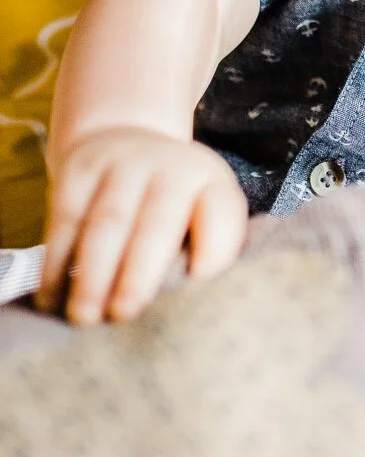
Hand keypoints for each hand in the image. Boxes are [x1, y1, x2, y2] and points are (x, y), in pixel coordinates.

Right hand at [38, 128, 248, 325]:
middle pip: (157, 223)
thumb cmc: (170, 201)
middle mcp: (170, 166)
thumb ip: (202, 250)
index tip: (198, 288)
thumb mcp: (199, 210)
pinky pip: (65, 218)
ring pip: (106, 223)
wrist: (123, 139)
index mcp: (210, 181)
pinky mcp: (78, 169)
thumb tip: (189, 309)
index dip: (215, 250)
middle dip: (138, 274)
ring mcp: (122, 163)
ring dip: (92, 274)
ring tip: (83, 317)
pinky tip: (51, 296)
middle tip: (123, 316)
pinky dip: (55, 261)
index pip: (221, 213)